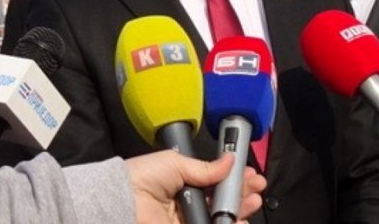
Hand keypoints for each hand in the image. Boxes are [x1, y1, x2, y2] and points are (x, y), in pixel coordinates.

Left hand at [125, 151, 265, 222]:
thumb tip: (229, 161)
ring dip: (239, 210)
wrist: (122, 202)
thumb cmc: (142, 178)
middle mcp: (187, 204)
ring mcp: (187, 220)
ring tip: (252, 202)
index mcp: (184, 183)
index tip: (249, 175)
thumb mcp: (176, 163)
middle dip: (241, 194)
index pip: (215, 183)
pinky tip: (239, 220)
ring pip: (220, 218)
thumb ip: (205, 167)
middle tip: (256, 188)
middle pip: (221, 202)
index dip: (233, 179)